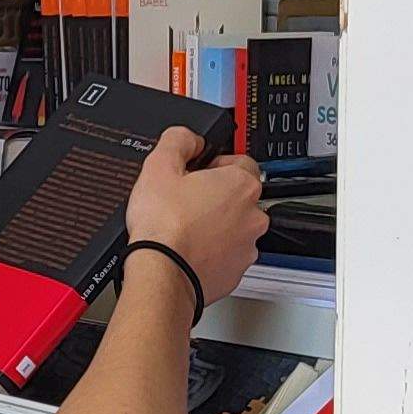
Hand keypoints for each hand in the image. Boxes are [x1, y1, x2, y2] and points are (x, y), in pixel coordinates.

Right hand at [124, 128, 266, 309]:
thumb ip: (178, 140)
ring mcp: (247, 247)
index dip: (213, 165)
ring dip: (215, 225)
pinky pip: (226, 255)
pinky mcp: (235, 272)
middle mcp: (253, 216)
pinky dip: (211, 252)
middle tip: (185, 201)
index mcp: (242, 184)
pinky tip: (188, 249)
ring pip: (234, 227)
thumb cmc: (164, 227)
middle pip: (238, 196)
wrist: (162, 275)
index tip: (196, 173)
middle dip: (214, 196)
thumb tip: (187, 138)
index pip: (240, 161)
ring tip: (184, 228)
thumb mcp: (159, 166)